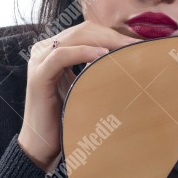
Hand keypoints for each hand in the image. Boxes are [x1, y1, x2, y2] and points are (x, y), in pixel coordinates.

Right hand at [18, 22, 136, 170]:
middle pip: (83, 30)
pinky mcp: (38, 76)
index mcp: (55, 50)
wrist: (43, 146)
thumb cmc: (66, 119)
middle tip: (137, 44)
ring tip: (126, 48)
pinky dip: (83, 52)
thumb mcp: (83, 88)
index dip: (113, 34)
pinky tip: (102, 55)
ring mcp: (39, 61)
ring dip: (104, 41)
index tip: (138, 43)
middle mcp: (44, 51)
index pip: (87, 31)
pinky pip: (61, 55)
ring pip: (74, 37)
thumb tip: (127, 61)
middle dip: (112, 35)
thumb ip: (94, 71)